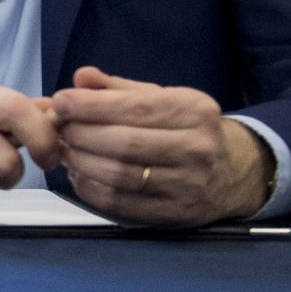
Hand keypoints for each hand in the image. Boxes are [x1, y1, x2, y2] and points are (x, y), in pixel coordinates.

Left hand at [50, 66, 271, 225]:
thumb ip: (118, 88)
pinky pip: (120, 203)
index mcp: (194, 111)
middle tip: (59, 129)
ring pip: (119, 175)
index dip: (89, 106)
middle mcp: (197, 148)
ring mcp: (188, 185)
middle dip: (80, 134)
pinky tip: (79, 175)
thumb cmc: (184, 129)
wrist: (230, 174)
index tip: (60, 101)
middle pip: (123, 143)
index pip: (134, 108)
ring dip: (81, 162)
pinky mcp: (175, 214)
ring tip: (66, 151)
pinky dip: (90, 189)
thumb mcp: (162, 98)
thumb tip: (81, 77)